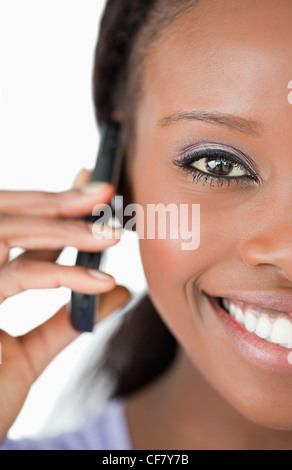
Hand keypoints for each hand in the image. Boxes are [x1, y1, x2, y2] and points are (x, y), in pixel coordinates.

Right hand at [0, 170, 130, 439]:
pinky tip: (100, 279)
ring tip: (110, 231)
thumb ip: (67, 320)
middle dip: (56, 201)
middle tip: (104, 190)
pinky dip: (60, 275)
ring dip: (63, 229)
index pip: (13, 228)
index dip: (50, 205)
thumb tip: (119, 289)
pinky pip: (15, 276)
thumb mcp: (29, 355)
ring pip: (7, 233)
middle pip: (5, 217)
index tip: (89, 191)